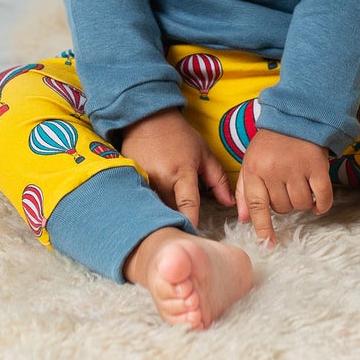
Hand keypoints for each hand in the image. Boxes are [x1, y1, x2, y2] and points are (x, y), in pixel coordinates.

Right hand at [118, 108, 234, 228]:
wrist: (147, 119)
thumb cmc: (179, 136)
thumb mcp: (203, 153)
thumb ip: (217, 179)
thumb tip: (229, 203)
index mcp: (181, 172)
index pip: (188, 205)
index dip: (191, 223)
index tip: (195, 240)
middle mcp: (160, 179)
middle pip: (169, 211)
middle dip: (176, 222)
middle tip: (183, 235)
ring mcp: (142, 180)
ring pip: (153, 208)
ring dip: (161, 215)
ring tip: (166, 225)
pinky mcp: (130, 180)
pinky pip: (140, 200)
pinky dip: (146, 207)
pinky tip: (150, 211)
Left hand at [235, 127, 332, 244]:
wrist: (295, 118)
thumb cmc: (270, 144)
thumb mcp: (250, 162)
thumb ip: (245, 191)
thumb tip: (243, 219)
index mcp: (255, 169)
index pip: (256, 204)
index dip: (262, 227)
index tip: (267, 243)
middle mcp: (274, 170)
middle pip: (281, 208)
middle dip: (283, 204)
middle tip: (285, 187)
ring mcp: (297, 168)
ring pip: (300, 205)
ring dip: (302, 203)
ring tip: (300, 187)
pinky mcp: (317, 166)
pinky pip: (322, 197)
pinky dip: (322, 205)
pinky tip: (318, 204)